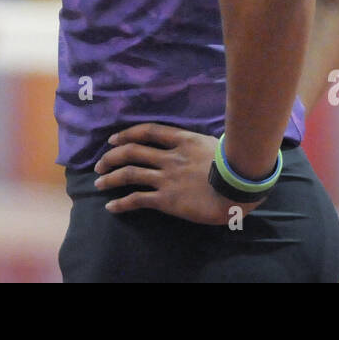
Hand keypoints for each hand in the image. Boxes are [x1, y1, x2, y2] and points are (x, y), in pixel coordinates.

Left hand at [93, 122, 265, 225]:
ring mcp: (166, 178)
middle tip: (100, 164)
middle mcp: (169, 157)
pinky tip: (111, 207)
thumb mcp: (213, 145)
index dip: (127, 134)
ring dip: (110, 178)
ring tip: (99, 183)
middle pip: (132, 151)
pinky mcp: (167, 199)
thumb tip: (194, 146)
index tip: (113, 139)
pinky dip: (121, 203)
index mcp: (182, 140)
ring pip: (130, 173)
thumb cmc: (234, 165)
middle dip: (112, 157)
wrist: (239, 185)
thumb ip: (197, 145)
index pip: (148, 131)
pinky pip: (138, 199)